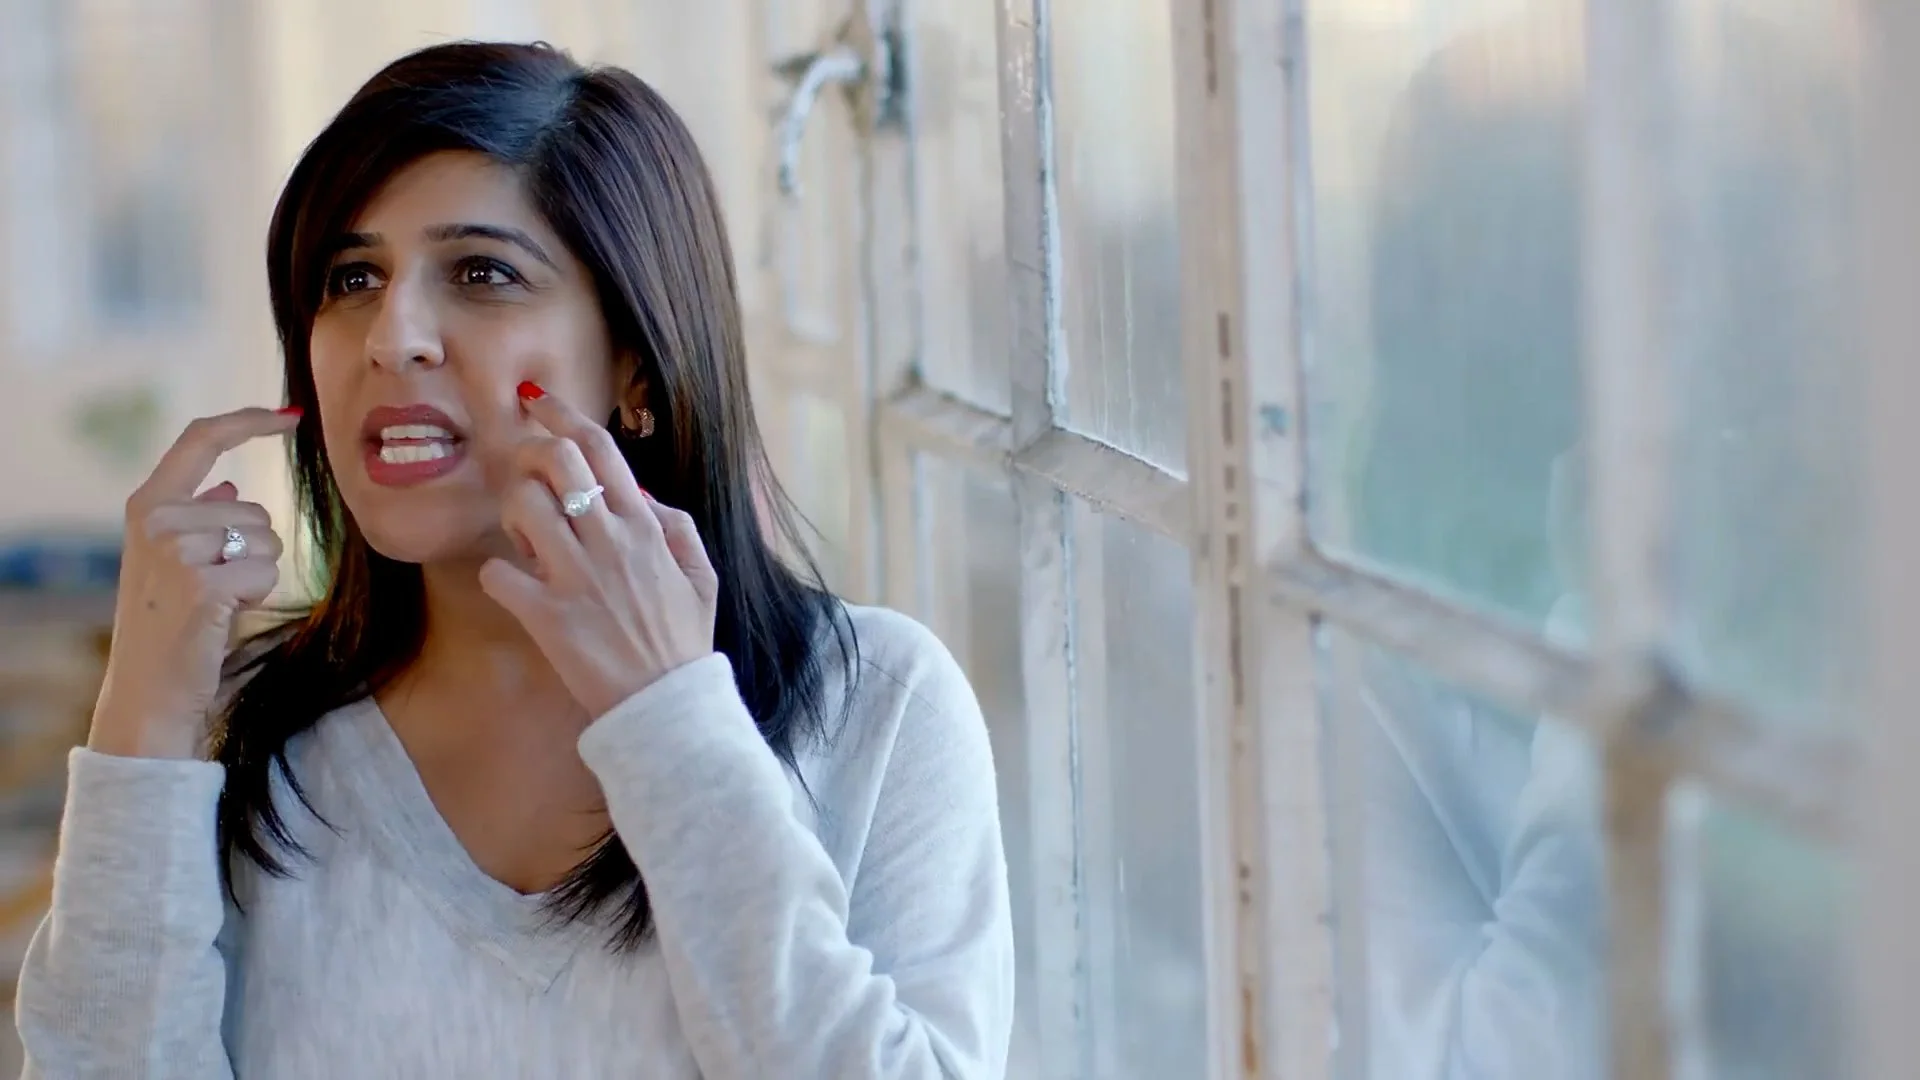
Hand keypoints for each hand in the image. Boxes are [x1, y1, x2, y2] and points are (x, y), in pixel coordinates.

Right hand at [90, 407, 298, 758]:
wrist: (149, 691)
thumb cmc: (170, 627)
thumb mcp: (173, 563)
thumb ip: (196, 519)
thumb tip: (228, 486)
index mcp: (147, 504)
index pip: (201, 439)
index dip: (249, 421)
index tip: (289, 416)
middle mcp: (157, 517)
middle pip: (254, 508)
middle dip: (253, 548)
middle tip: (213, 589)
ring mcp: (176, 548)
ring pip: (267, 539)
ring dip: (256, 573)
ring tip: (214, 603)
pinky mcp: (203, 582)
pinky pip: (267, 570)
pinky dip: (257, 594)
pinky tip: (222, 616)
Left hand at [478, 384, 717, 718]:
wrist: (667, 707)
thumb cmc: (683, 642)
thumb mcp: (701, 576)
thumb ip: (676, 527)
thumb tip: (641, 496)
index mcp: (645, 526)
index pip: (599, 447)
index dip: (561, 413)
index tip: (536, 401)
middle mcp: (609, 541)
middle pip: (554, 460)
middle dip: (528, 453)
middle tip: (524, 474)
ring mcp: (575, 577)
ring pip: (521, 505)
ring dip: (512, 511)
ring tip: (525, 536)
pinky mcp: (546, 615)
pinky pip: (499, 572)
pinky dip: (499, 573)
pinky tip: (515, 585)